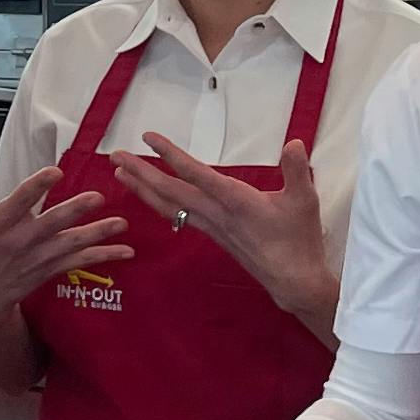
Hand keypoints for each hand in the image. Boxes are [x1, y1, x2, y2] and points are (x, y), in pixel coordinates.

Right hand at [0, 143, 130, 330]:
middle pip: (50, 223)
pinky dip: (103, 256)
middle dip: (74, 210)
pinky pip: (80, 262)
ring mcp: (38, 257)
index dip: (36, 187)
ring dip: (97, 234)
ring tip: (121, 223)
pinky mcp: (50, 268)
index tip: (55, 171)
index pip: (18, 202)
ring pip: (70, 244)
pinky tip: (126, 251)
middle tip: (97, 196)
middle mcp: (20, 241)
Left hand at [125, 135, 331, 325]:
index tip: (149, 138)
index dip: (171, 155)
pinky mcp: (213, 234)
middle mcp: (216, 214)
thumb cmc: (299, 240)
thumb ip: (298, 171)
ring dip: (143, 188)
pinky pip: (179, 216)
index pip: (196, 173)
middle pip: (171, 191)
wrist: (292, 281)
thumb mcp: (305, 201)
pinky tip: (152, 198)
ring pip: (170, 206)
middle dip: (142, 172)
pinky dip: (160, 203)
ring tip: (120, 172)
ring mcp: (212, 226)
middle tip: (115, 155)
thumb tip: (294, 143)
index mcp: (235, 201)